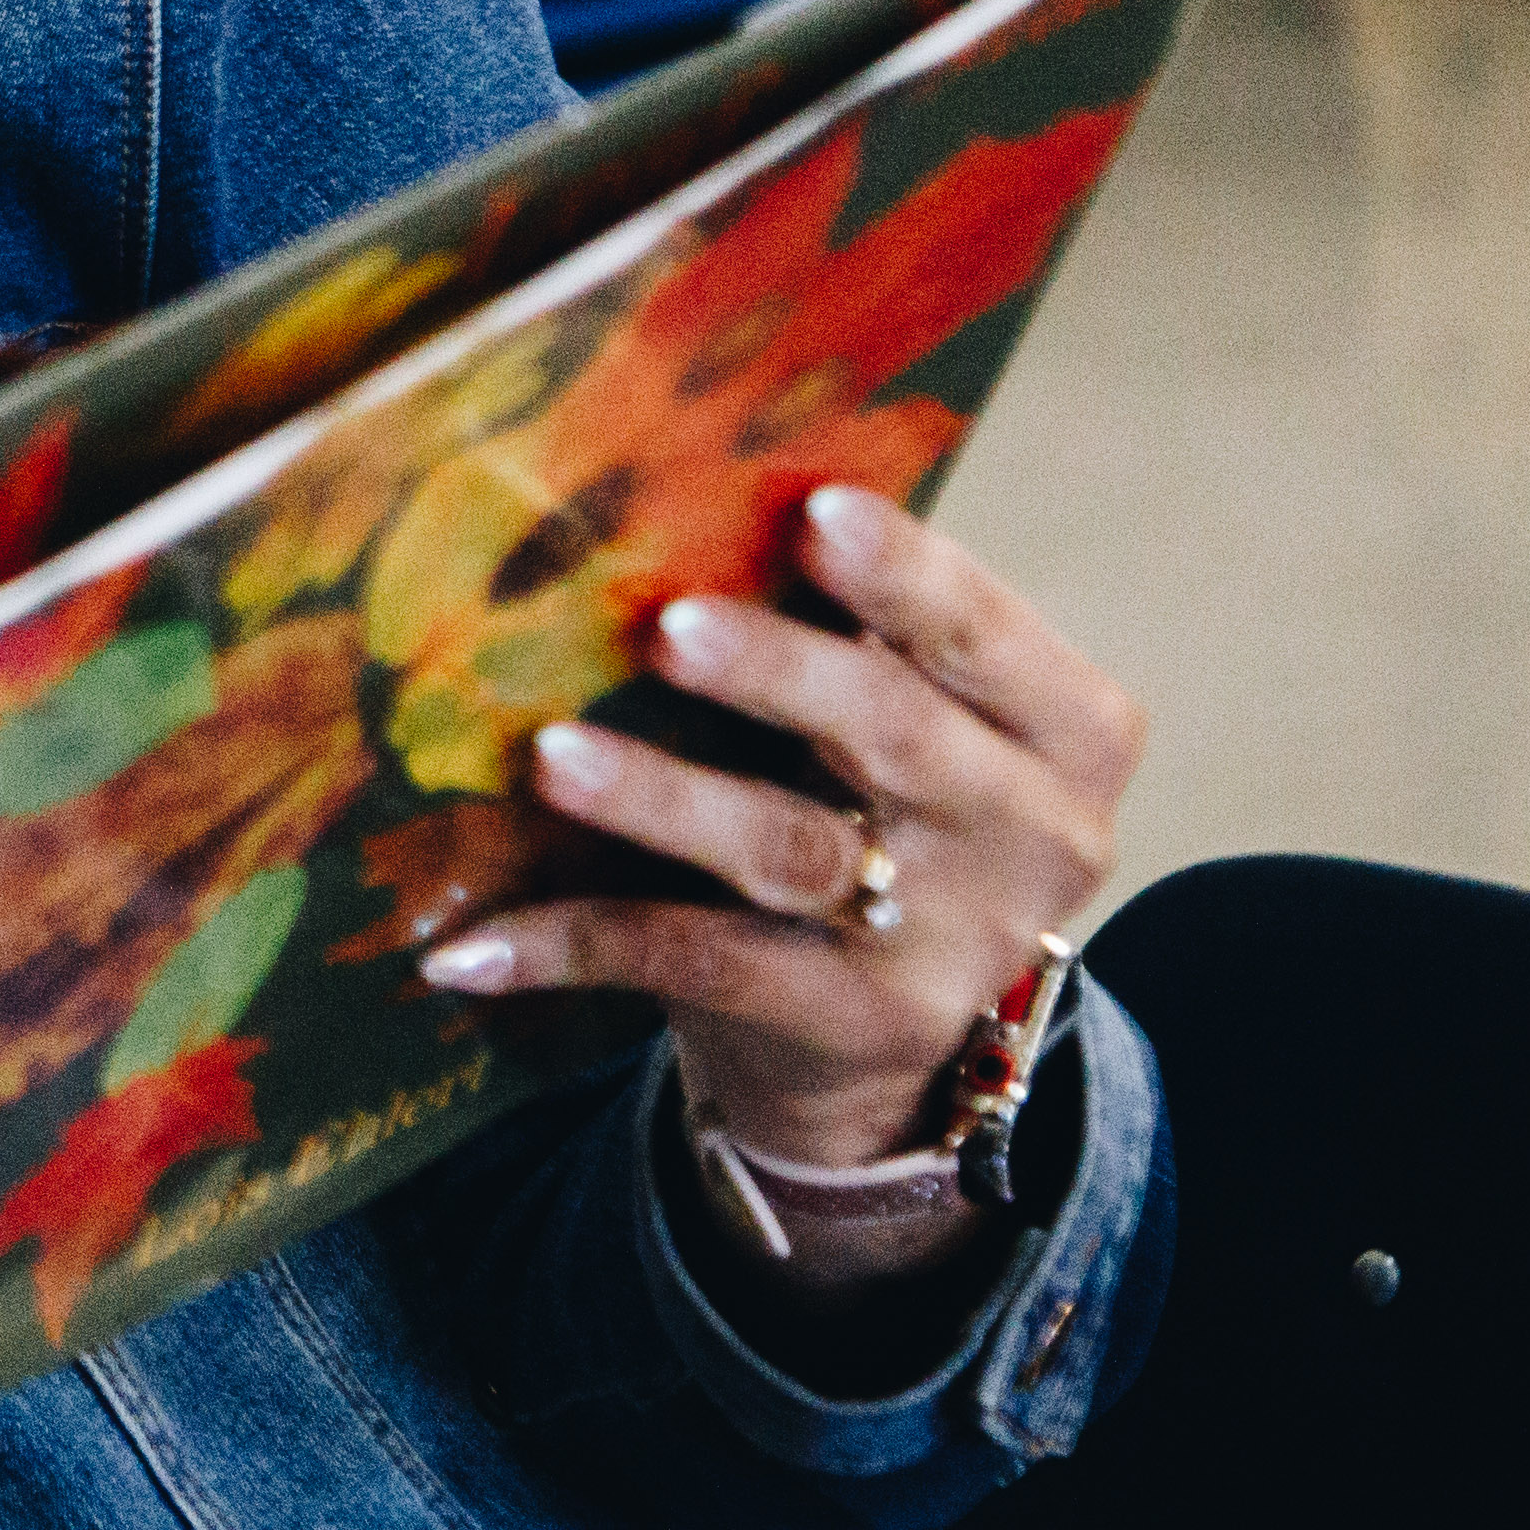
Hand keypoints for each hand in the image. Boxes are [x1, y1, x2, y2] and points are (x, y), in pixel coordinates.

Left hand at [421, 486, 1141, 1274]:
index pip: (981, 633)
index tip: (817, 509)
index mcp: (1065, 729)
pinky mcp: (856, 1025)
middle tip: (668, 629)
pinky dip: (574, 945)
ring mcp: (952, 942)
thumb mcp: (910, 720)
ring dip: (660, 799)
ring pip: (787, 851)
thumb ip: (850, 632)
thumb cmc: (880, 808)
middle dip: (778, 673)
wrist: (887, 1029)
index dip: (903, 573)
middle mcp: (1033, 835)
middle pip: (892, 735)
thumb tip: (677, 499)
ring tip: (552, 755)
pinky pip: (696, 963)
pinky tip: (464, 944)